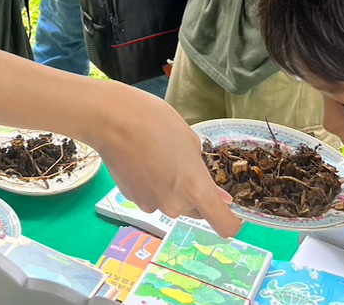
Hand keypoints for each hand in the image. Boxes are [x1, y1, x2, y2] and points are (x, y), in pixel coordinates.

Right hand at [92, 83, 240, 236]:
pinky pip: (152, 197)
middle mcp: (175, 205)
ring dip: (172, 188)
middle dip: (195, 193)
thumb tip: (220, 197)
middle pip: (196, 210)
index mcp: (196, 189)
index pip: (225, 225)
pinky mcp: (132, 199)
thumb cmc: (156, 121)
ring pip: (172, 202)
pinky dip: (152, 185)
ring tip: (159, 157)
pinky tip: (143, 160)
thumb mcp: (191, 142)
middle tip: (183, 163)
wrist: (112, 119)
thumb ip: (204, 174)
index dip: (231, 220)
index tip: (227, 208)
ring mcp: (151, 204)